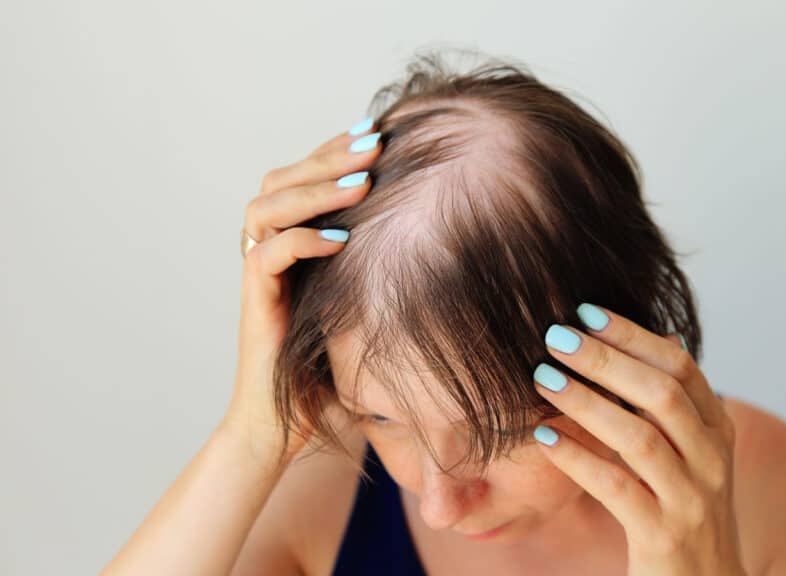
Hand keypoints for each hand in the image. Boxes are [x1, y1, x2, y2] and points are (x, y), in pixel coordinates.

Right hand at [226, 117, 380, 464]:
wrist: (292, 424)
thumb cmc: (335, 367)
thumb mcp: (369, 305)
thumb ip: (385, 267)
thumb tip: (444, 231)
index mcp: (294, 242)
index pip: (305, 176)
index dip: (337, 150)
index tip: (384, 131)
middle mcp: (270, 250)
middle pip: (282, 178)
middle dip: (329, 154)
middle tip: (376, 140)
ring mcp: (260, 276)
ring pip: (265, 206)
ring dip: (313, 188)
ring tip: (362, 181)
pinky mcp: (256, 304)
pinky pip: (266, 255)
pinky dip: (301, 240)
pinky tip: (341, 239)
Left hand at [531, 303, 745, 575]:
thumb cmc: (687, 511)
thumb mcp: (696, 453)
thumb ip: (681, 404)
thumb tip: (665, 338)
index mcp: (718, 431)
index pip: (681, 368)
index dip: (634, 336)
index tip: (586, 312)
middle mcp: (713, 460)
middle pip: (661, 395)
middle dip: (606, 360)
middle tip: (555, 337)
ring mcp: (691, 500)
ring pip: (639, 438)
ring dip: (586, 403)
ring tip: (542, 378)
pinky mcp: (664, 536)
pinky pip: (616, 488)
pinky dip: (577, 458)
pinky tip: (543, 437)